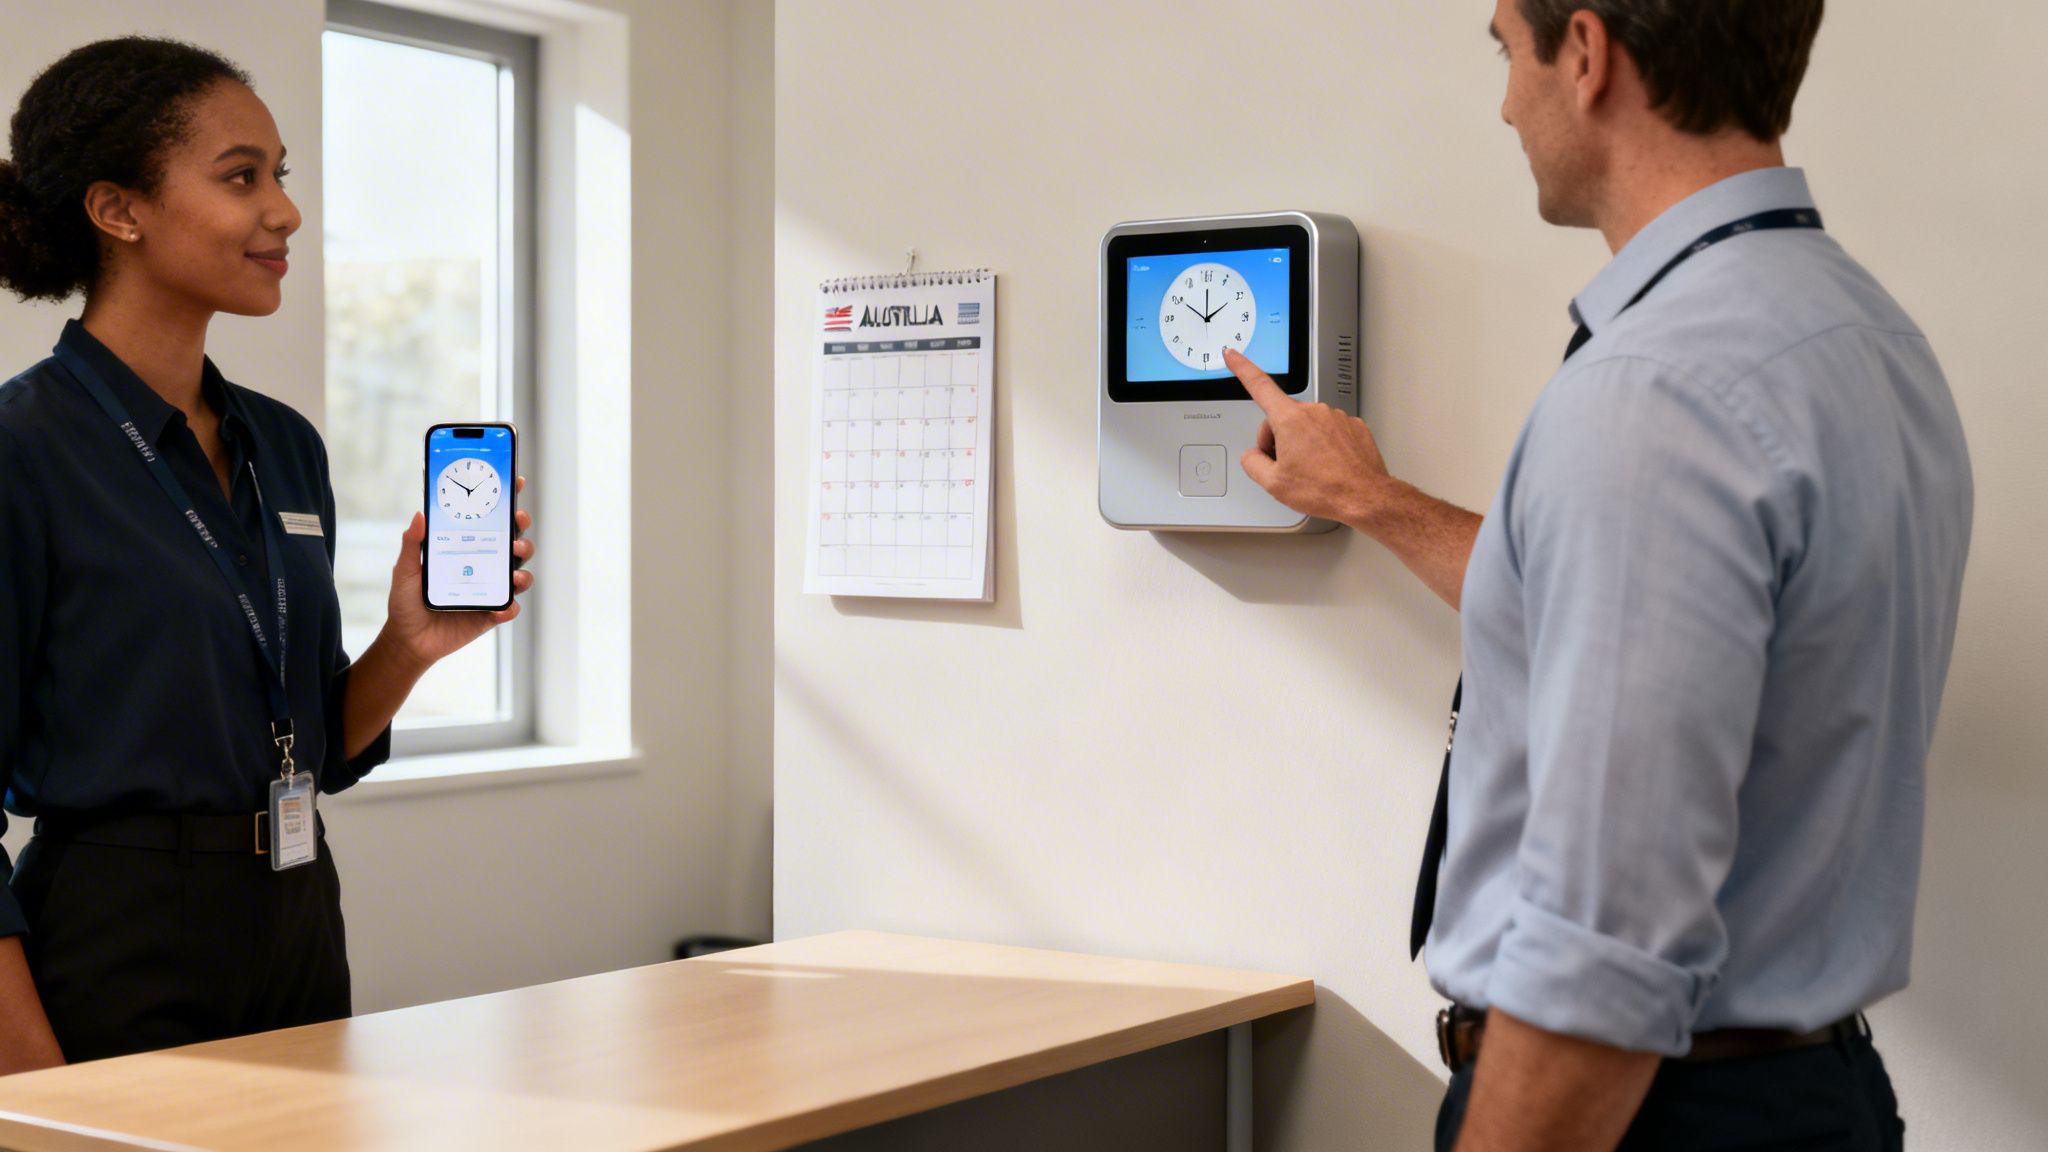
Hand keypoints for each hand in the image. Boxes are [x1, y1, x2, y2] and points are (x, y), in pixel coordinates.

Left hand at [381, 476, 535, 672]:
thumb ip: (412, 544)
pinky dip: (510, 605)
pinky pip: (510, 607)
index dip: (505, 501)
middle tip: (517, 525)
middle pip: (513, 542)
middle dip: (521, 530)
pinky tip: (503, 604)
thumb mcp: (405, 569)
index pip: (490, 521)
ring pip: (520, 573)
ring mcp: (490, 589)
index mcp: (466, 548)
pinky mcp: (492, 614)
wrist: (409, 640)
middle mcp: (483, 565)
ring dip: (522, 568)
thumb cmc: (406, 602)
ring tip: (512, 570)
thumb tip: (419, 514)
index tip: (514, 482)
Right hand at [1226, 347, 1395, 529]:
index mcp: (1290, 420)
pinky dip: (1325, 446)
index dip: (1242, 368)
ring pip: (1307, 426)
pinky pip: (1329, 431)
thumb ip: (1252, 463)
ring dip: (1303, 444)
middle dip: (1279, 440)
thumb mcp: (1274, 484)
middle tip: (1287, 467)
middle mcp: (1314, 412)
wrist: (1364, 497)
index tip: (1233, 354)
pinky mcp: (1353, 426)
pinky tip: (1329, 466)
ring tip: (1313, 471)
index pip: (1259, 385)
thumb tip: (1252, 456)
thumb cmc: (1325, 489)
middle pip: (1282, 418)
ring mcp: (1336, 417)